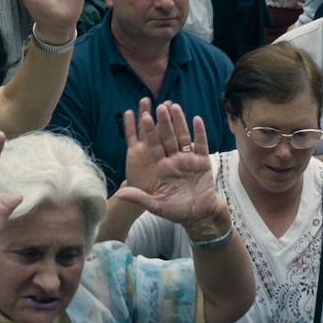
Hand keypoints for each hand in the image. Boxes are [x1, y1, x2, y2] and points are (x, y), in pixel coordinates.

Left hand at [115, 103, 226, 237]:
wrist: (200, 216)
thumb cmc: (177, 211)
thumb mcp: (156, 205)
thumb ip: (139, 197)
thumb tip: (120, 194)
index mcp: (162, 168)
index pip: (154, 147)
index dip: (149, 133)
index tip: (144, 118)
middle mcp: (174, 160)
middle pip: (167, 138)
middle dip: (163, 123)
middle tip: (159, 106)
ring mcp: (188, 159)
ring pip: (183, 137)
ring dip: (179, 122)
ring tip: (175, 106)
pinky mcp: (202, 161)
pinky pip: (201, 144)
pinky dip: (199, 132)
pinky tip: (196, 119)